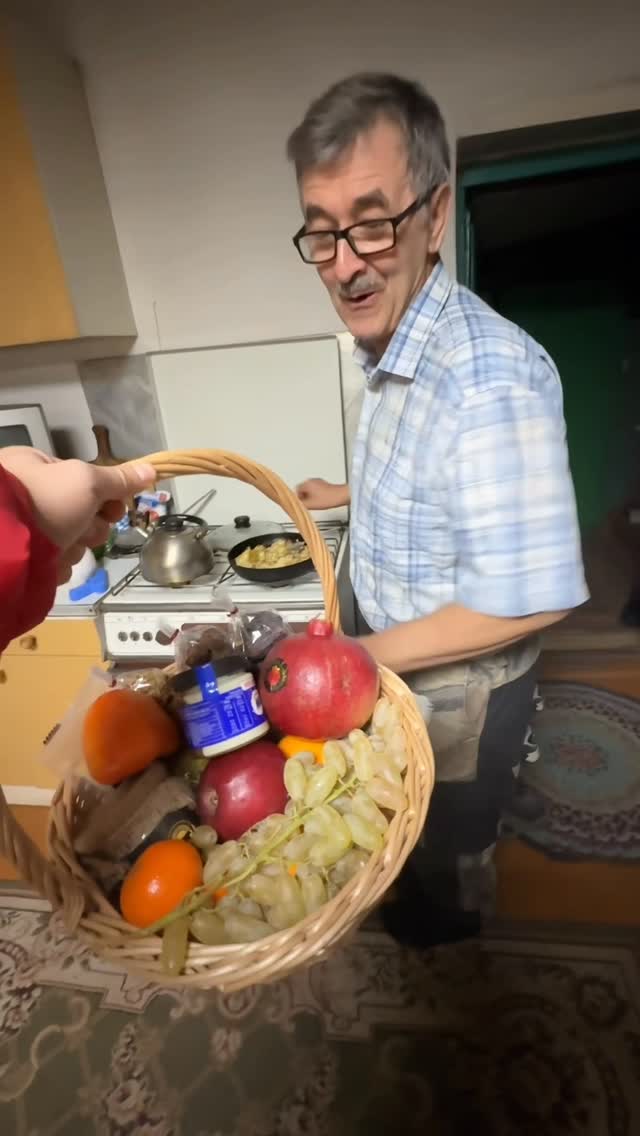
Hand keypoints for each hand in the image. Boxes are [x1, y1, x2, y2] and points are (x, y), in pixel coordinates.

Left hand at [0, 447, 154, 582]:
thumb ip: (119, 479)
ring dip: (74, 546)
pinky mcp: (26, 559)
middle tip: (84, 527)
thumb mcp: (87, 481)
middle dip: (89, 526)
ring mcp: (25, 529)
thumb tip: (151, 470)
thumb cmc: (47, 501)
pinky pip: (54, 562)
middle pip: (82, 513)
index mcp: (36, 467)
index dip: (105, 495)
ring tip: (62, 545)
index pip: (83, 479)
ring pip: (70, 540)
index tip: (115, 508)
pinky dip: (57, 564)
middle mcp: (29, 496)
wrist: (6, 549)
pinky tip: (50, 562)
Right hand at [296, 478, 349, 510]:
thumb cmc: (329, 498)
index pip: (296, 490)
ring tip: (315, 503)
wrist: (341, 496)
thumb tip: (295, 505)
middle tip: (308, 504)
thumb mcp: (311, 505)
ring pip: (309, 490)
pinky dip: (316, 495)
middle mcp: (312, 480)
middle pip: (302, 489)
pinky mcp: (324, 485)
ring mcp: (318, 482)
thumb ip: (300, 505)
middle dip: (304, 497)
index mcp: (307, 483)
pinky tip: (320, 500)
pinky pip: (316, 489)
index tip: (301, 503)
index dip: (298, 498)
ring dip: (310, 496)